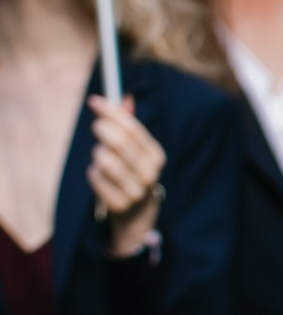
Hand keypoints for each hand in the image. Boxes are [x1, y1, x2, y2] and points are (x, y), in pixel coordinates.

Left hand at [87, 95, 166, 254]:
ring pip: (104, 159)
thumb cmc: (132, 174)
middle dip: (102, 129)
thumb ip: (130, 126)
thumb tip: (124, 97)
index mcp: (156, 157)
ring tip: (102, 159)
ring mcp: (135, 192)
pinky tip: (100, 177)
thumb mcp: (136, 151)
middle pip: (118, 141)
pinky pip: (95, 177)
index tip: (93, 101)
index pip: (132, 127)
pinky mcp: (119, 205)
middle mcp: (149, 175)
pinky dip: (93, 173)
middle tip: (96, 127)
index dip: (110, 111)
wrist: (137, 217)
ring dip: (98, 154)